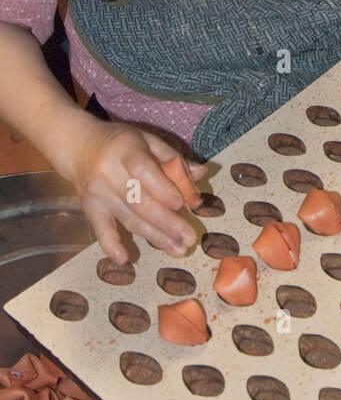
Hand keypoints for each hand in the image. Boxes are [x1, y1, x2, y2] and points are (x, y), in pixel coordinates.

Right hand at [69, 123, 204, 265]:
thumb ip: (174, 158)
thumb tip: (202, 174)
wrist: (79, 146)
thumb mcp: (148, 140)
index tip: (181, 205)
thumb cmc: (121, 143)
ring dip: (154, 237)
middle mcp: (109, 172)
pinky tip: (124, 259)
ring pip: (129, 218)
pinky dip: (110, 245)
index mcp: (126, 149)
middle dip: (167, 223)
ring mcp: (97, 193)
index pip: (143, 171)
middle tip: (189, 238)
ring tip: (177, 249)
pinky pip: (100, 229)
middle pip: (139, 201)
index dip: (162, 189)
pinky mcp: (89, 208)